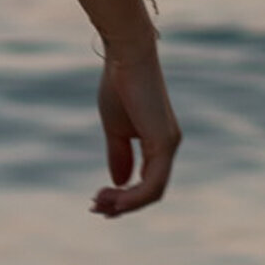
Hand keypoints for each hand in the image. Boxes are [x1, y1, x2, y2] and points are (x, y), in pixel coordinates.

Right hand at [93, 45, 179, 216]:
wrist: (126, 57)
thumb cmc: (119, 86)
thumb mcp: (115, 128)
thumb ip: (119, 155)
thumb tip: (119, 183)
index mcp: (158, 142)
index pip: (147, 182)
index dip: (125, 197)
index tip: (98, 199)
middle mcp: (168, 146)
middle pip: (151, 192)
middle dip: (123, 205)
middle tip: (96, 206)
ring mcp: (168, 145)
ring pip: (153, 191)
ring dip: (126, 203)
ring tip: (100, 202)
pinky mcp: (164, 142)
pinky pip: (153, 182)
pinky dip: (133, 196)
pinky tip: (114, 196)